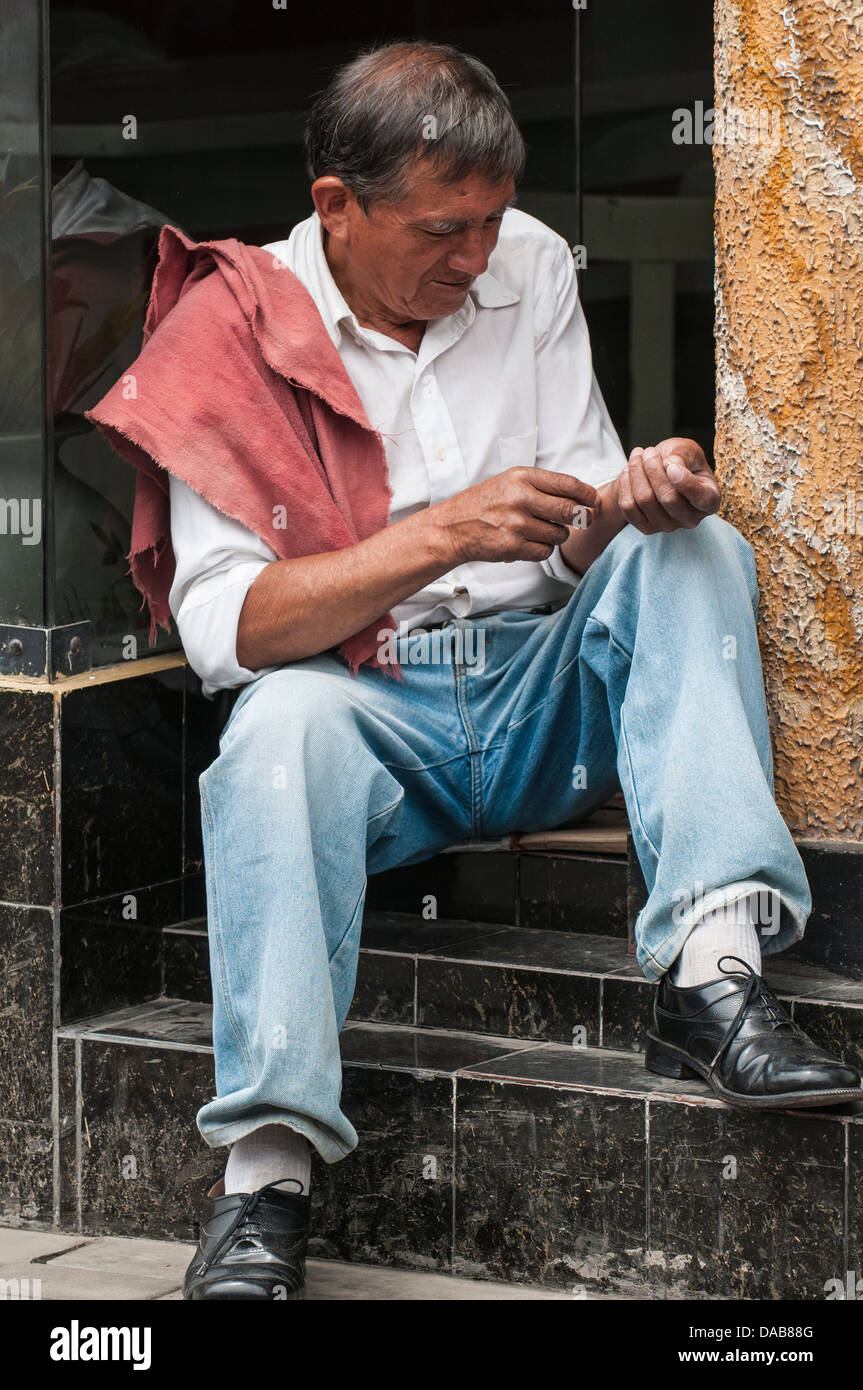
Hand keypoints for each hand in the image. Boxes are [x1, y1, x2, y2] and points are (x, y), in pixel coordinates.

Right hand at [432, 467, 597, 565]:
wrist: (453, 527)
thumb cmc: (485, 503)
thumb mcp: (510, 482)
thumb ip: (543, 486)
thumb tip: (581, 497)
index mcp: (522, 477)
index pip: (567, 484)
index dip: (586, 494)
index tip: (593, 500)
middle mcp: (520, 499)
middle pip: (569, 511)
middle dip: (579, 517)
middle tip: (580, 519)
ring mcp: (516, 525)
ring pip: (559, 534)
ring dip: (557, 535)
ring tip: (541, 530)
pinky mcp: (513, 547)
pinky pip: (545, 552)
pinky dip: (542, 549)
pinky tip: (529, 542)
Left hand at [616, 437, 719, 533]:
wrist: (658, 472)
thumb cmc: (680, 460)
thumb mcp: (687, 450)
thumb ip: (682, 456)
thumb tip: (670, 466)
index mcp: (710, 500)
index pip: (700, 497)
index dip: (684, 481)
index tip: (670, 463)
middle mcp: (691, 519)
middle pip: (668, 498)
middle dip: (653, 468)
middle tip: (648, 451)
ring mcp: (669, 526)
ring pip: (645, 501)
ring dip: (636, 472)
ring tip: (637, 456)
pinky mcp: (647, 528)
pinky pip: (629, 508)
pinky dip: (625, 485)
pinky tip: (628, 471)